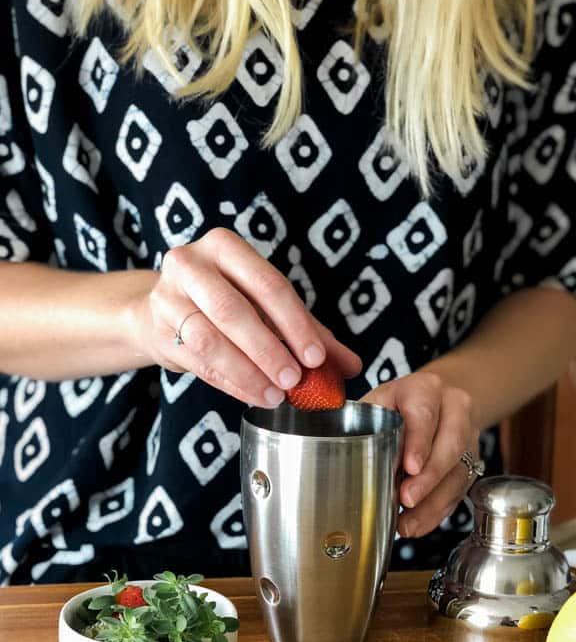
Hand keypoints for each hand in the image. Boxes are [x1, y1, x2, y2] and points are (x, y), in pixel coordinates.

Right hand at [134, 228, 361, 406]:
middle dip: (268, 350)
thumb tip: (351, 365)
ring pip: (209, 339)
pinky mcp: (158, 329)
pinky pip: (197, 362)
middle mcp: (191, 263)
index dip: (295, 324)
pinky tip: (252, 395)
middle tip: (294, 381)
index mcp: (225, 247)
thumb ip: (309, 331)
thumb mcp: (267, 307)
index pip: (268, 284)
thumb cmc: (225, 304)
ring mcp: (168, 296)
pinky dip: (229, 382)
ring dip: (246, 371)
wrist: (160, 312)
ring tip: (274, 394)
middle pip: (233, 309)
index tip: (316, 358)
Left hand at [360, 372, 479, 537]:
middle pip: (450, 444)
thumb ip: (364, 423)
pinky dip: (437, 510)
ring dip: (433, 501)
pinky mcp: (472, 459)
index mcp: (425, 388)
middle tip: (406, 499)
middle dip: (428, 478)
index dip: (418, 442)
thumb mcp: (378, 401)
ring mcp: (468, 434)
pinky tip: (417, 524)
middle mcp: (454, 408)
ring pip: (458, 471)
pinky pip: (460, 489)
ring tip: (407, 522)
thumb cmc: (397, 404)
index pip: (424, 413)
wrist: (436, 399)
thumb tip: (339, 456)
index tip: (410, 467)